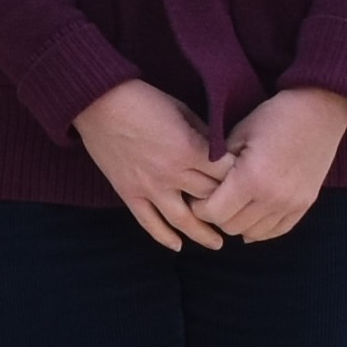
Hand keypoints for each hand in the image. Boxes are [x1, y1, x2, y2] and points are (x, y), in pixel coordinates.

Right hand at [72, 80, 225, 251]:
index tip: (247, 184)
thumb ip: (202, 133)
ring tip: (217, 244)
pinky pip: (148, 223)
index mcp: (188, 149)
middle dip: (227, 206)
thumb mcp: (181, 109)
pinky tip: (177, 246)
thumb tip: (219, 151)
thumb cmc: (143, 99)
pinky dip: (164, 237)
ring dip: (203, 235)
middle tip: (239, 214)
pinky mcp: (129, 193)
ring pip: (183, 220)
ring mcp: (149, 187)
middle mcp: (172, 173)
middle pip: (209, 199)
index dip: (240, 180)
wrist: (98, 102)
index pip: (225, 175)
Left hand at [195, 86, 346, 242]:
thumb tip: (201, 186)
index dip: (199, 207)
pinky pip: (277, 231)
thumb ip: (218, 164)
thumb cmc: (275, 116)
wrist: (319, 110)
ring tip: (233, 205)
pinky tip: (253, 214)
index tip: (196, 197)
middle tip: (212, 200)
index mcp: (251, 179)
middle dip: (216, 216)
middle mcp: (272, 198)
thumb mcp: (239, 134)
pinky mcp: (305, 205)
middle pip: (231, 227)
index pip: (214, 213)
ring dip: (238, 223)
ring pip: (253, 234)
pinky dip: (261, 227)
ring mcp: (291, 204)